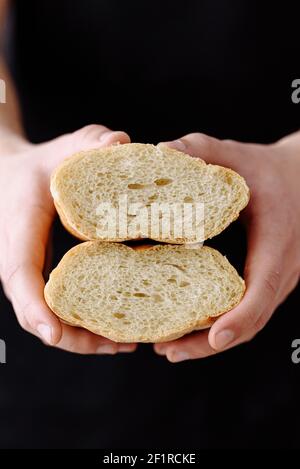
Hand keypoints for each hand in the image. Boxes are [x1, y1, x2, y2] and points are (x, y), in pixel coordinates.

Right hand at [0, 124, 136, 353]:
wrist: (12, 177)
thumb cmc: (40, 166)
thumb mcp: (65, 148)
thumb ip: (90, 142)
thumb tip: (121, 143)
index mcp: (17, 229)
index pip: (20, 273)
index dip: (35, 306)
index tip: (53, 334)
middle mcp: (15, 260)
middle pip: (35, 312)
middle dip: (74, 337)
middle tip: (121, 345)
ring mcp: (25, 273)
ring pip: (47, 319)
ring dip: (83, 339)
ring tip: (127, 344)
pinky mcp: (38, 278)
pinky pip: (57, 309)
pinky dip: (81, 325)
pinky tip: (115, 330)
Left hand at [154, 132, 299, 361]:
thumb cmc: (269, 170)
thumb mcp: (236, 155)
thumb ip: (201, 150)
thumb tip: (160, 153)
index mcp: (276, 242)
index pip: (262, 288)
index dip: (239, 317)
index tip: (214, 337)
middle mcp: (282, 270)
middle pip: (251, 320)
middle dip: (211, 343)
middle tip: (169, 352)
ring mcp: (277, 280)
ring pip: (248, 321)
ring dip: (210, 341)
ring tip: (170, 349)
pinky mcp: (267, 280)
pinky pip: (246, 310)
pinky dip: (219, 325)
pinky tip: (187, 327)